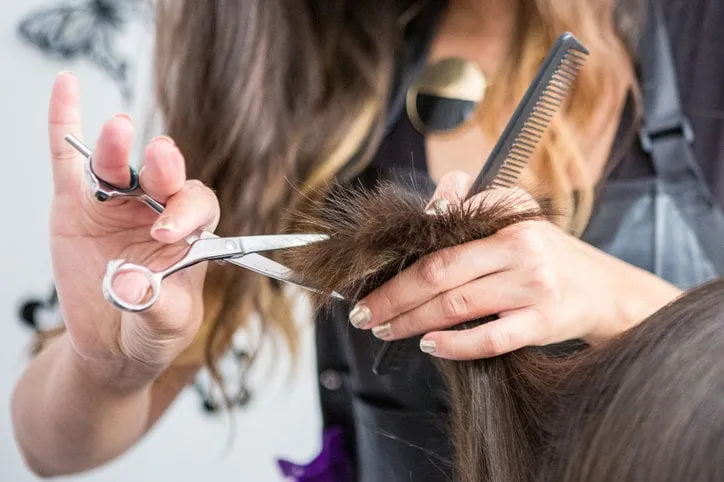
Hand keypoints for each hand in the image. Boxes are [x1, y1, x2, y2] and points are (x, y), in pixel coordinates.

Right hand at [48, 73, 218, 386]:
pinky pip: (69, 159)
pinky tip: (66, 87)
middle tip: (160, 161)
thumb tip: (127, 285)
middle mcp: (157, 208)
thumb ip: (154, 306)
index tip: (168, 231)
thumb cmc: (151, 329)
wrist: (112, 344)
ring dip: (118, 147)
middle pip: (164, 177)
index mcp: (190, 232)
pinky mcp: (77, 204)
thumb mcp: (165, 326)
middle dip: (164, 167)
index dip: (188, 211)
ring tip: (119, 131)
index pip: (199, 205)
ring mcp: (117, 203)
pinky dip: (65, 123)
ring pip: (118, 166)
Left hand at [347, 171, 682, 359]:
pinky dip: (455, 344)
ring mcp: (533, 290)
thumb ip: (472, 202)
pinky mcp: (541, 324)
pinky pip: (490, 339)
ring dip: (412, 320)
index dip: (400, 257)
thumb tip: (431, 205)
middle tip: (363, 312)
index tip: (370, 272)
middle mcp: (521, 252)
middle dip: (393, 295)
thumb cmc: (548, 251)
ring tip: (384, 327)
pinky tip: (429, 344)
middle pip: (440, 274)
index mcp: (509, 222)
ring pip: (458, 307)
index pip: (443, 239)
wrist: (604, 289)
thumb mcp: (516, 213)